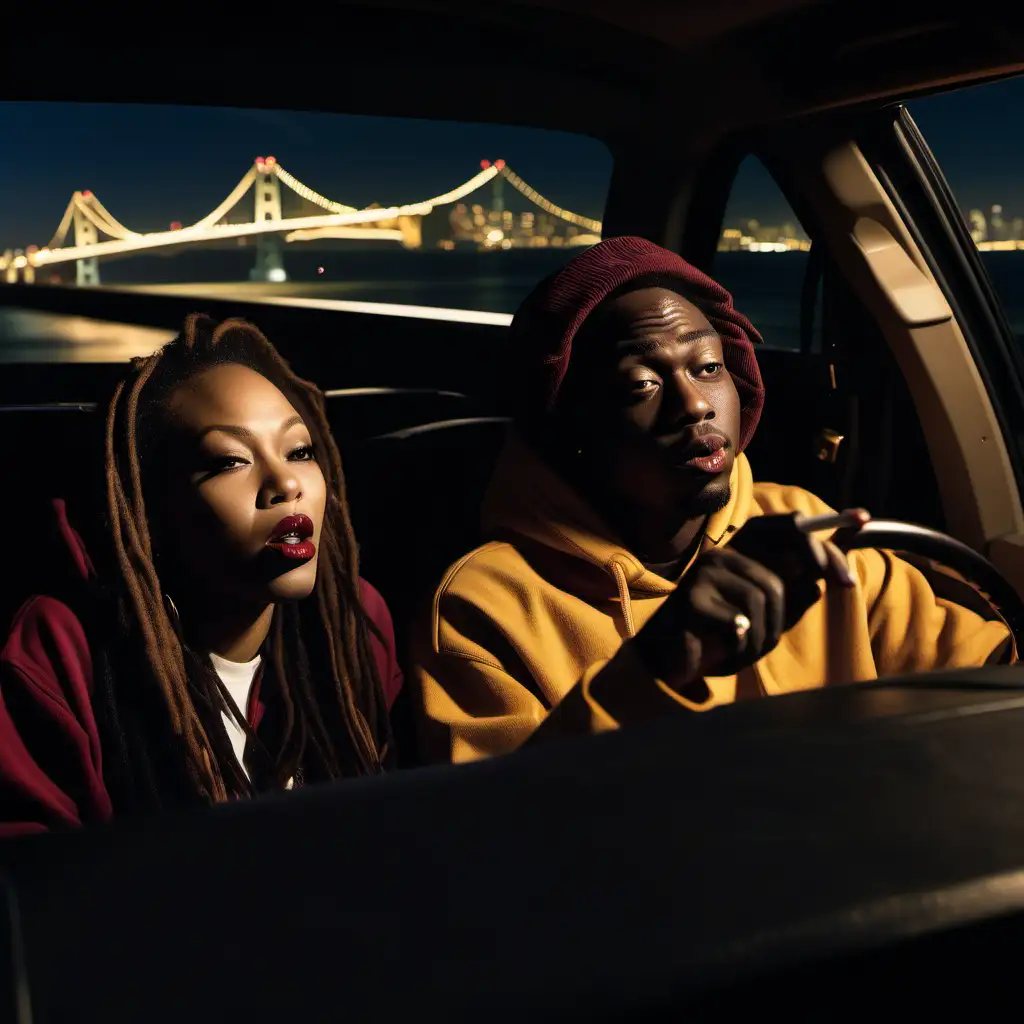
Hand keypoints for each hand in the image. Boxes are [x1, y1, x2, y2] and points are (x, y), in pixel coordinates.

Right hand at [630, 510, 868, 689]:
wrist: (673, 660)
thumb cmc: (724, 634)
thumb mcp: (769, 617)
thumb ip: (793, 598)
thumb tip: (819, 583)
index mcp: (743, 552)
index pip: (785, 526)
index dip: (824, 523)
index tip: (863, 519)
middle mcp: (724, 553)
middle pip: (786, 554)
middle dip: (815, 573)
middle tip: (847, 587)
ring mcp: (705, 573)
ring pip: (766, 596)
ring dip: (768, 633)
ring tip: (750, 646)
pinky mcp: (690, 601)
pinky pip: (740, 623)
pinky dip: (742, 647)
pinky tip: (727, 649)